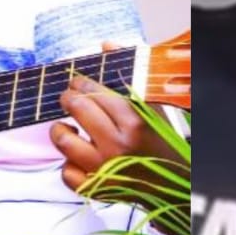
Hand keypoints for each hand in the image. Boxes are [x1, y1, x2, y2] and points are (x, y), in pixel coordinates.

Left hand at [51, 42, 183, 205]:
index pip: (95, 92)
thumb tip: (106, 45)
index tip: (77, 82)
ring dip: (60, 130)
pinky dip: (68, 164)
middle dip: (67, 99)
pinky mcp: (96, 189)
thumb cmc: (162, 144)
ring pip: (63, 141)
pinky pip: (66, 173)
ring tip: (67, 127)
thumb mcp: (152, 106)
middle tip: (68, 98)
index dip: (80, 83)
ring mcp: (105, 169)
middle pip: (77, 109)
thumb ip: (129, 74)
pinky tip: (78, 156)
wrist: (175, 186)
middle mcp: (118, 145)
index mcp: (134, 122)